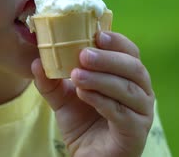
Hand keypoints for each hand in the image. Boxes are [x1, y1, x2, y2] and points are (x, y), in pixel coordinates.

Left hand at [32, 31, 154, 156]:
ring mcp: (142, 112)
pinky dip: (102, 100)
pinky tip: (83, 94)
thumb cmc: (82, 122)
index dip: (116, 41)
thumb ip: (50, 80)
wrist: (88, 156)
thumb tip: (36, 61)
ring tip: (76, 75)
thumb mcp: (62, 98)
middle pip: (133, 67)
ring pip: (128, 88)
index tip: (96, 34)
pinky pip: (122, 112)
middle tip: (83, 54)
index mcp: (128, 76)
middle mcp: (141, 91)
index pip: (130, 51)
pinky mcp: (136, 132)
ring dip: (101, 78)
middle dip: (107, 58)